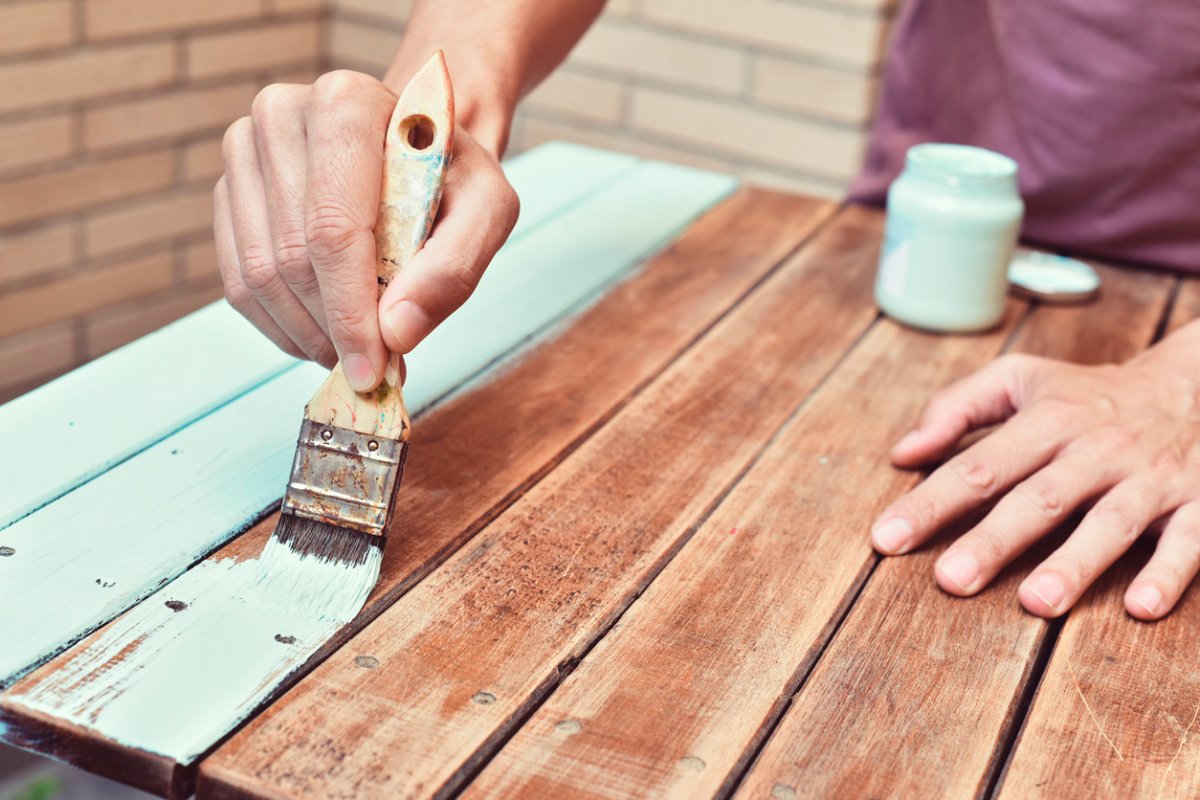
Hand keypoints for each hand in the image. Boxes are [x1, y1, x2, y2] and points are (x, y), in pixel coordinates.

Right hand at [214, 71, 518, 390]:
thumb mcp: (488, 211)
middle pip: (294, 258)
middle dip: (334, 331)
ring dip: (307, 335)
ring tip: (353, 354)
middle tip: (375, 369)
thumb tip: (395, 333)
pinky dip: (281, 325)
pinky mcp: (230, 191)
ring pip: (258, 275)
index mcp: (346, 105)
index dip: (350, 313)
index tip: (373, 370)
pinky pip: (238, 280)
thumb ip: (453, 269)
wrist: (415, 150)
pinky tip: (323, 335)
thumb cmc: (455, 176)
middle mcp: (282, 115)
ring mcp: (245, 152)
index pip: (334, 230)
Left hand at [871, 328, 1199, 619]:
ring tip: (1035, 603)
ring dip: (1074, 562)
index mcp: (1047, 421)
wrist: (1197, 383)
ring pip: (1110, 523)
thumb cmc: (1087, 393)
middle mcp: (1096, 449)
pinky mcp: (1199, 503)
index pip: (979, 466)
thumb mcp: (1020, 379)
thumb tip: (901, 453)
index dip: (931, 502)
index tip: (886, 537)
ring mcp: (1149, 478)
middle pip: (1039, 498)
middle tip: (951, 580)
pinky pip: (1189, 541)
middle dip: (994, 540)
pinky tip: (1141, 606)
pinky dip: (1167, 572)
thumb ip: (955, 409)